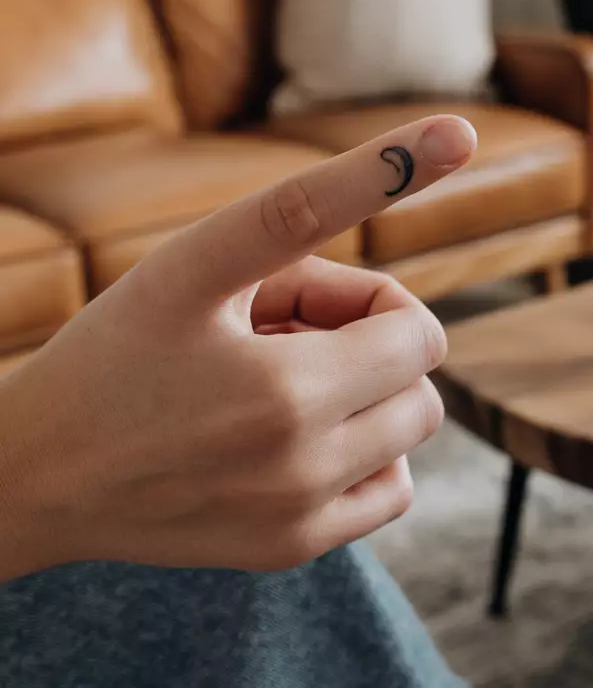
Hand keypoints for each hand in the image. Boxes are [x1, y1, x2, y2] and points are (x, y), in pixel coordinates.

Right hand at [0, 115, 476, 579]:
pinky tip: (300, 431)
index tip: (315, 293)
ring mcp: (300, 518)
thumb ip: (317, 197)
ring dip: (367, 394)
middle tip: (282, 333)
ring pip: (410, 433)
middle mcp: (306, 467)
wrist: (36, 473)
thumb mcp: (197, 260)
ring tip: (282, 382)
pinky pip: (389, 493)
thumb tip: (455, 138)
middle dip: (367, 342)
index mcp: (288, 391)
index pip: (417, 333)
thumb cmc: (113, 350)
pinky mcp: (288, 549)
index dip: (370, 298)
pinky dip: (367, 452)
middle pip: (418, 382)